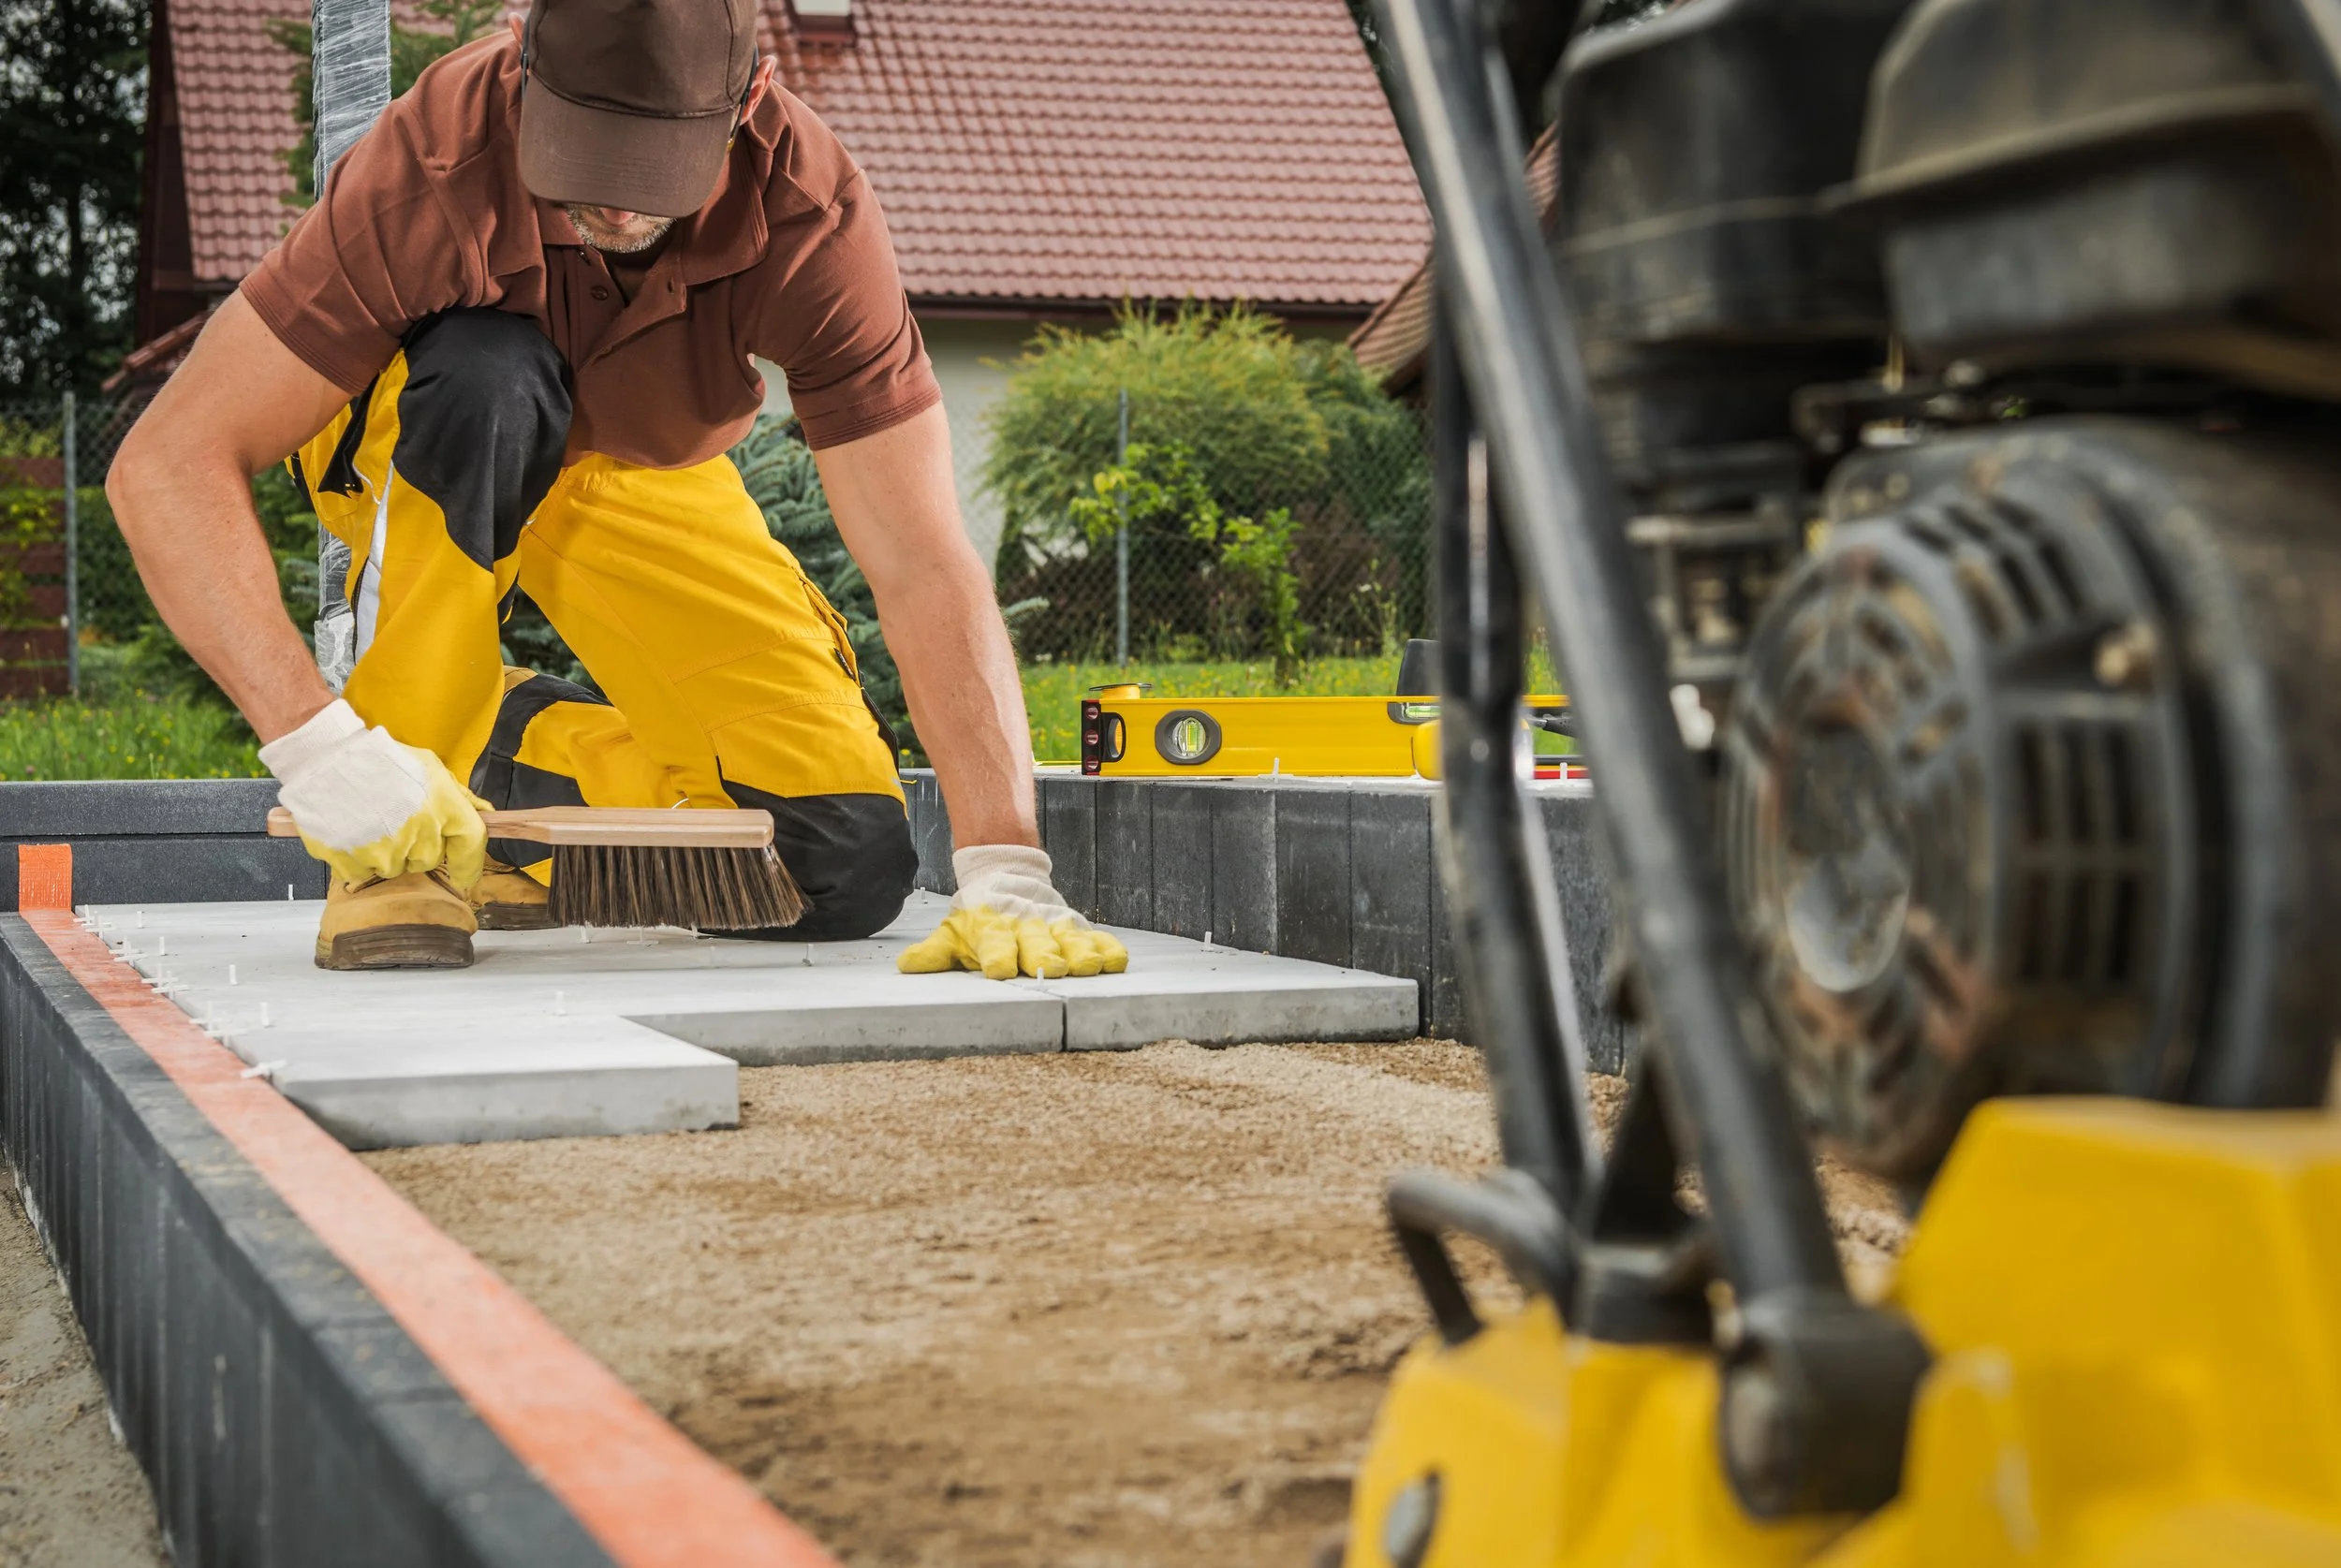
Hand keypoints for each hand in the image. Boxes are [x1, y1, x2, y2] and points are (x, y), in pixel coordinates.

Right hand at [260, 699, 488, 888]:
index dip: (469, 864)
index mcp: (444, 809)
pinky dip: (358, 858)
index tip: (464, 875)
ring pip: (395, 867)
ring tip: (368, 820)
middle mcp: (420, 837)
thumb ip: (458, 795)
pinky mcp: (353, 865)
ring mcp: (385, 855)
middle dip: (417, 845)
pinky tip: (350, 832)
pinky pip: (364, 872)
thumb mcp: (427, 766)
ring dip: (386, 852)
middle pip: (428, 859)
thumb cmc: (377, 757)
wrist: (322, 760)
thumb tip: (485, 812)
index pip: (471, 846)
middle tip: (395, 819)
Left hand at [898, 845, 1129, 979]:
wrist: (1006, 872)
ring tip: (1089, 966)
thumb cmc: (978, 916)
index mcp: (993, 930)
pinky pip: (1095, 937)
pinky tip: (1115, 960)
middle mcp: (1025, 928)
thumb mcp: (953, 931)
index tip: (1001, 969)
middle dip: (1044, 955)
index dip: (998, 955)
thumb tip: (906, 965)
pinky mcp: (1076, 926)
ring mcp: (1053, 926)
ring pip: (1069, 940)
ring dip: (1079, 953)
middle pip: (1037, 943)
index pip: (995, 943)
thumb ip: (934, 952)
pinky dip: (1107, 948)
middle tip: (1051, 968)